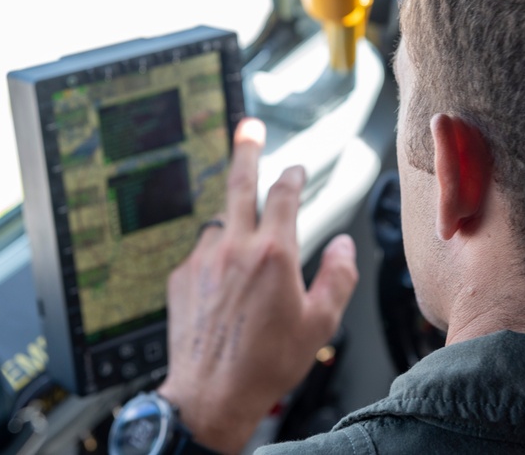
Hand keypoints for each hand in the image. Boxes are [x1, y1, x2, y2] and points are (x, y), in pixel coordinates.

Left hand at [158, 118, 358, 453]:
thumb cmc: (267, 365)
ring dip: (233, 228)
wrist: (211, 396)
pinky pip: (202, 256)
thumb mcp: (320, 324)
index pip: (283, 195)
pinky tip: (225, 290)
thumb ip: (338, 276)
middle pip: (238, 184)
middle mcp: (234, 249)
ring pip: (220, 226)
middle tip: (248, 128)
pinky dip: (216, 261)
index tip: (296, 167)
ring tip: (246, 259)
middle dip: (246, 150)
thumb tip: (343, 247)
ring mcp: (203, 261)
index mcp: (273, 255)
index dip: (292, 175)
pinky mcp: (181, 278)